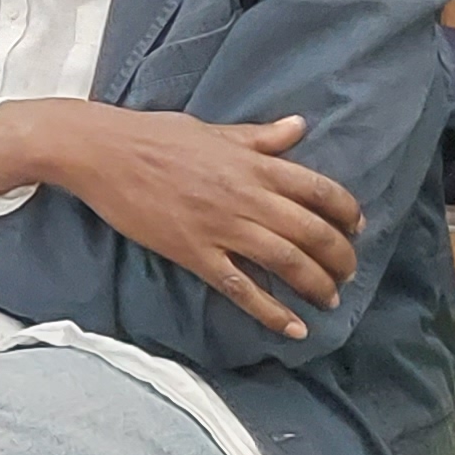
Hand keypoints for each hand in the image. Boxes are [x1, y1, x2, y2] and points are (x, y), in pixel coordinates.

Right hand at [8, 104, 360, 338]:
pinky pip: (242, 288)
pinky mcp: (194, 252)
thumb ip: (258, 136)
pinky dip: (272, 312)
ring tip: (328, 299)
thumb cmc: (152, 134)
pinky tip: (294, 328)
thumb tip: (300, 126)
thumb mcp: (211, 129)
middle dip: (341, 258)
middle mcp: (245, 196)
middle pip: (313, 233)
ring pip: (287, 263)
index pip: (320, 190)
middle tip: (348, 272)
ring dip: (317, 286)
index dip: (347, 212)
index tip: (356, 228)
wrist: (98, 150)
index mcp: (252, 163)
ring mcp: (220, 226)